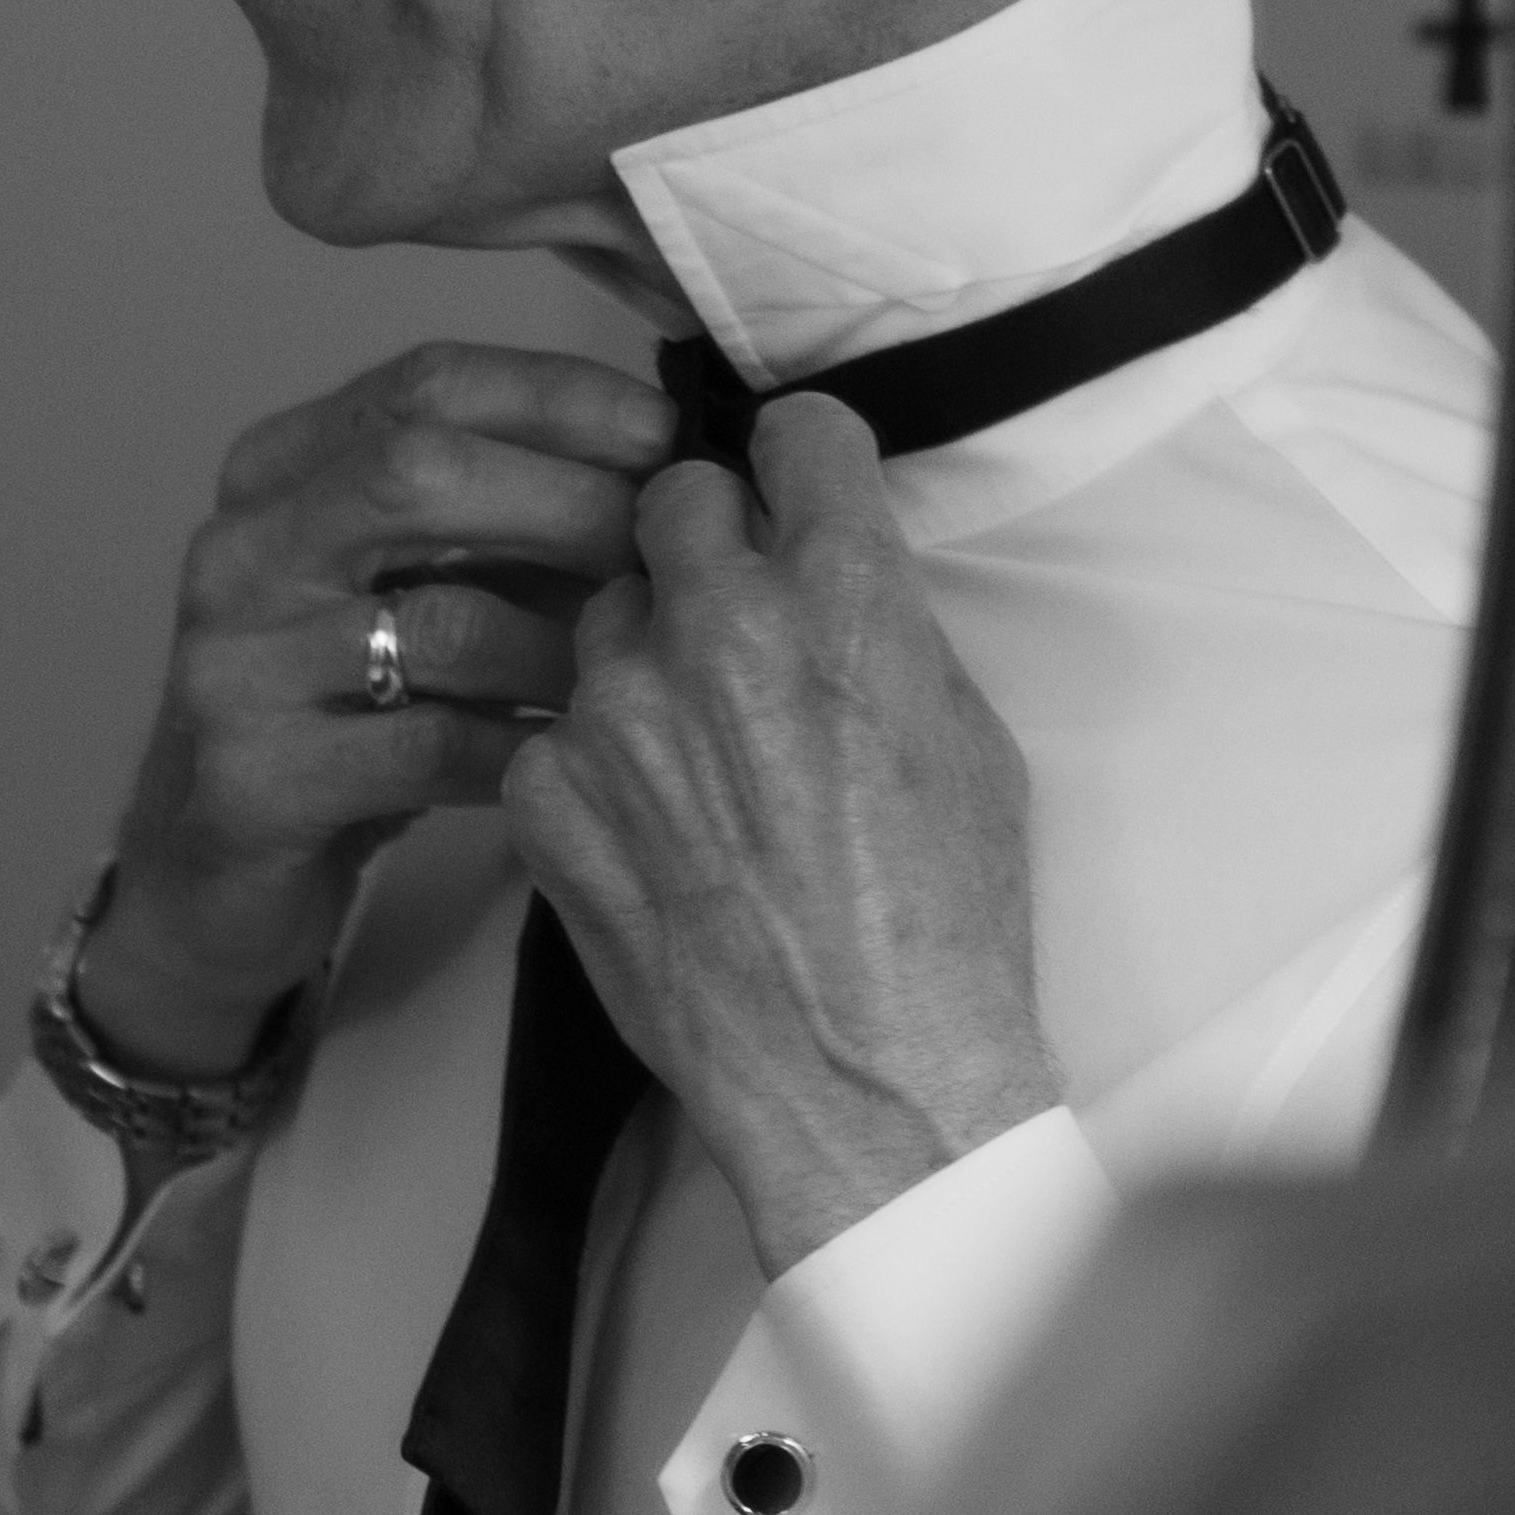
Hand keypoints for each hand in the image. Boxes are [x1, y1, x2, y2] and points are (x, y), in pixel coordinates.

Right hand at [82, 340, 691, 1085]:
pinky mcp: (253, 781)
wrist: (216, 874)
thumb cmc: (343, 712)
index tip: (662, 429)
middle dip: (568, 498)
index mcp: (277, 471)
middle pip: (418, 471)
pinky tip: (575, 756)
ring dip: (566, 642)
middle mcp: (241, 550)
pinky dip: (523, 746)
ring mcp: (234, 665)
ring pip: (440, 621)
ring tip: (640, 667)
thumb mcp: (405, 586)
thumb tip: (665, 465)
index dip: (557, 397)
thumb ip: (500, 518)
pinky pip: (429, 748)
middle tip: (664, 548)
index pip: (425, 384)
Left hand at [517, 395, 1059, 1275]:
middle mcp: (717, 625)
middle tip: (730, 613)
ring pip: (602, 612)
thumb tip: (837, 577)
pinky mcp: (548, 793)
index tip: (793, 491)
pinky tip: (649, 832)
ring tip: (691, 751)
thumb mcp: (967, 738)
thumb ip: (884, 629)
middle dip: (704, 539)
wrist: (864, 1081)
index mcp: (842, 593)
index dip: (797, 461)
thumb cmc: (948, 922)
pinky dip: (592, 764)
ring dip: (641, 654)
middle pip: (670, 497)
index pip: (794, 432)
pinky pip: (556, 731)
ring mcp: (615, 708)